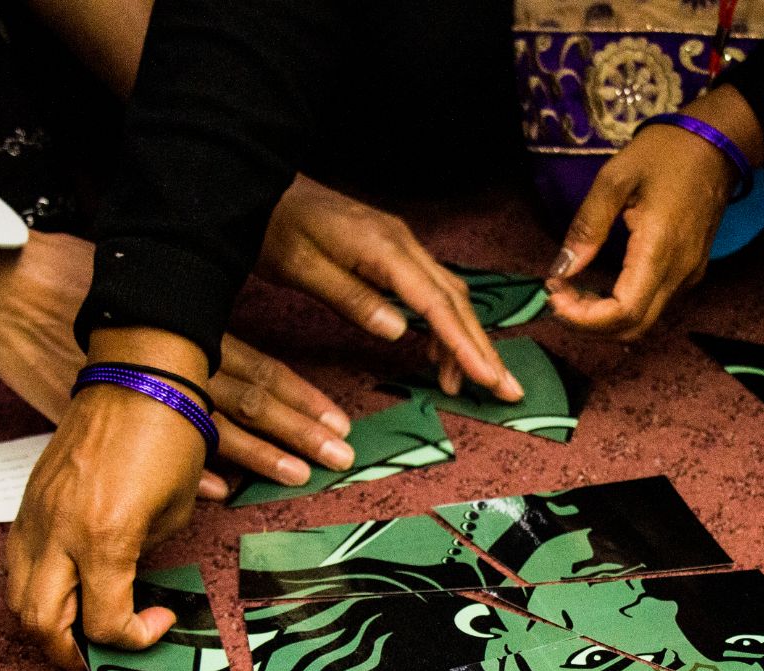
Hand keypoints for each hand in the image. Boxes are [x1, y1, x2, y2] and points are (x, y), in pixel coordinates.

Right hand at [0, 230, 351, 497]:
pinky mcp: (96, 417)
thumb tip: (223, 382)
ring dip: (260, 455)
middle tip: (341, 455)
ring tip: (301, 474)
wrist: (7, 284)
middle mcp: (168, 363)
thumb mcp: (145, 303)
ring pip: (211, 428)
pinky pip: (149, 453)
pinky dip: (189, 474)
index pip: (258, 369)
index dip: (300, 396)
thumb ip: (188, 347)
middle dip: (298, 430)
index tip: (338, 421)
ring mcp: (133, 393)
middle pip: (248, 401)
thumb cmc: (76, 283)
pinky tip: (223, 493)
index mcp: (185, 334)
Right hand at [6, 328, 206, 668]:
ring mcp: (35, 517)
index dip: (136, 638)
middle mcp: (58, 533)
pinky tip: (68, 587)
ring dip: (47, 624)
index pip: (105, 624)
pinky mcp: (26, 502)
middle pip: (41, 624)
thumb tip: (126, 584)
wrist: (136, 377)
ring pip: (17, 598)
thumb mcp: (174, 511)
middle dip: (72, 653)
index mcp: (104, 539)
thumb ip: (142, 556)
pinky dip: (37, 588)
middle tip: (105, 654)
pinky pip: (17, 563)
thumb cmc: (169, 438)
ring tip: (83, 628)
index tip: (161, 621)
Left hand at [257, 175, 520, 400]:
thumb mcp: (301, 267)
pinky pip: (430, 289)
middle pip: (456, 301)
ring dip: (463, 339)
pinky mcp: (391, 251)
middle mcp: (402, 243)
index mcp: (384, 248)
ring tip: (462, 383)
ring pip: (448, 295)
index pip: (437, 304)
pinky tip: (434, 351)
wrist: (257, 186)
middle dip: (483, 347)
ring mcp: (400, 245)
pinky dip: (441, 323)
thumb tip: (400, 331)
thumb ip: (351, 298)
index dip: (466, 345)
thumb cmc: (272, 227)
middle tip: (507, 390)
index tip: (489, 379)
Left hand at [548, 86, 763, 340]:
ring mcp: (688, 276)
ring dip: (603, 320)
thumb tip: (561, 269)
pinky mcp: (689, 273)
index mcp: (659, 250)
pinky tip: (598, 287)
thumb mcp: (614, 178)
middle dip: (588, 325)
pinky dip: (620, 308)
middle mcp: (679, 273)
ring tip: (572, 291)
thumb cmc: (664, 154)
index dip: (583, 318)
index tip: (553, 293)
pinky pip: (653, 305)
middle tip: (557, 296)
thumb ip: (587, 227)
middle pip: (633, 328)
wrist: (715, 145)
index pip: (623, 313)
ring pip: (643, 322)